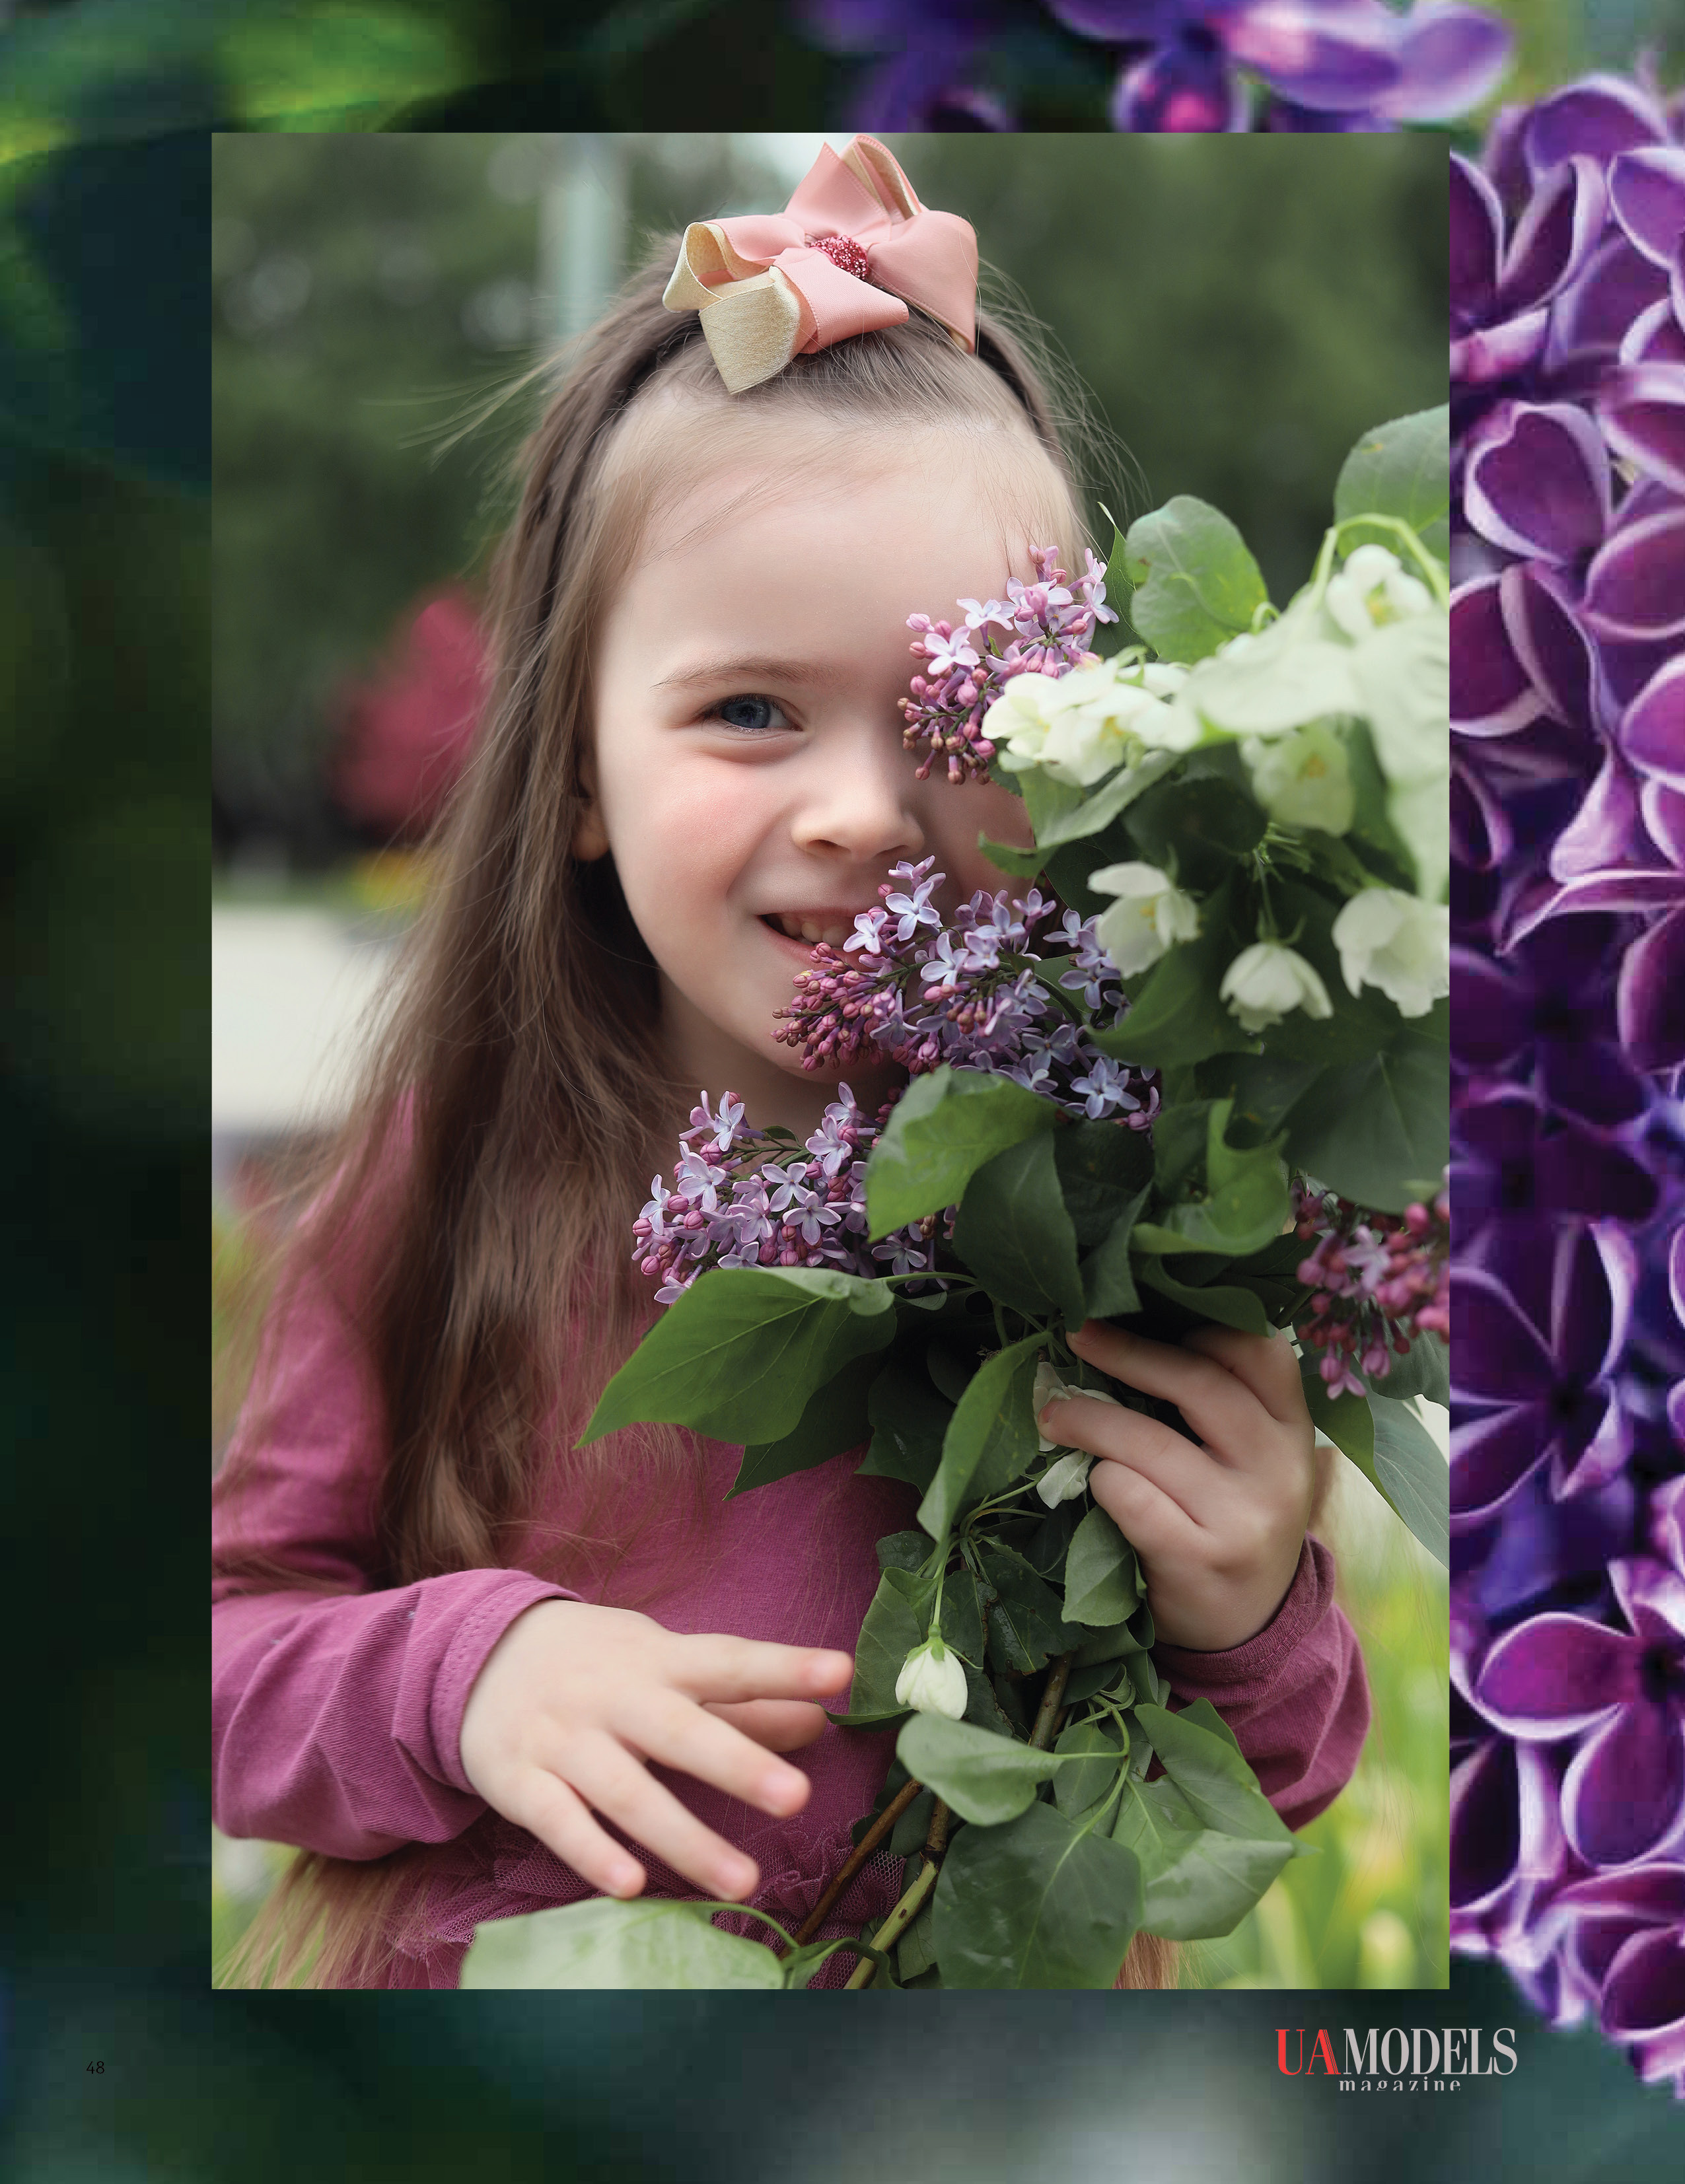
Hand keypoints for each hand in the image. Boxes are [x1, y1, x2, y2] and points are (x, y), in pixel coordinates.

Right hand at [458, 1599, 852, 1901]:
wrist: (478, 1654)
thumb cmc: (598, 1665)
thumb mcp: (664, 1665)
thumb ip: (740, 1701)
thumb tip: (819, 1723)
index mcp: (658, 1660)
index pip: (728, 1661)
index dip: (783, 1666)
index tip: (840, 1672)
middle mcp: (614, 1697)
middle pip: (680, 1731)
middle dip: (737, 1764)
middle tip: (798, 1797)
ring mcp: (564, 1739)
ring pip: (627, 1791)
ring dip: (684, 1839)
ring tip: (744, 1881)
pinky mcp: (521, 1781)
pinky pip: (559, 1821)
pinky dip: (593, 1853)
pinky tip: (631, 1886)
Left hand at [1037, 1318, 1315, 1651]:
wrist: (1246, 1627)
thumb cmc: (1231, 1519)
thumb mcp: (1252, 1459)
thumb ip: (1220, 1404)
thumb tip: (1125, 1330)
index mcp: (1293, 1431)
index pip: (1260, 1351)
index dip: (1198, 1325)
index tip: (1143, 1315)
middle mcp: (1279, 1469)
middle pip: (1199, 1382)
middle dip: (1126, 1351)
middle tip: (1076, 1334)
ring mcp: (1243, 1518)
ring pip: (1150, 1441)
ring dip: (1089, 1418)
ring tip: (1054, 1413)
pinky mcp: (1199, 1559)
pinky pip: (1130, 1497)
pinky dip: (1101, 1481)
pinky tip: (1094, 1483)